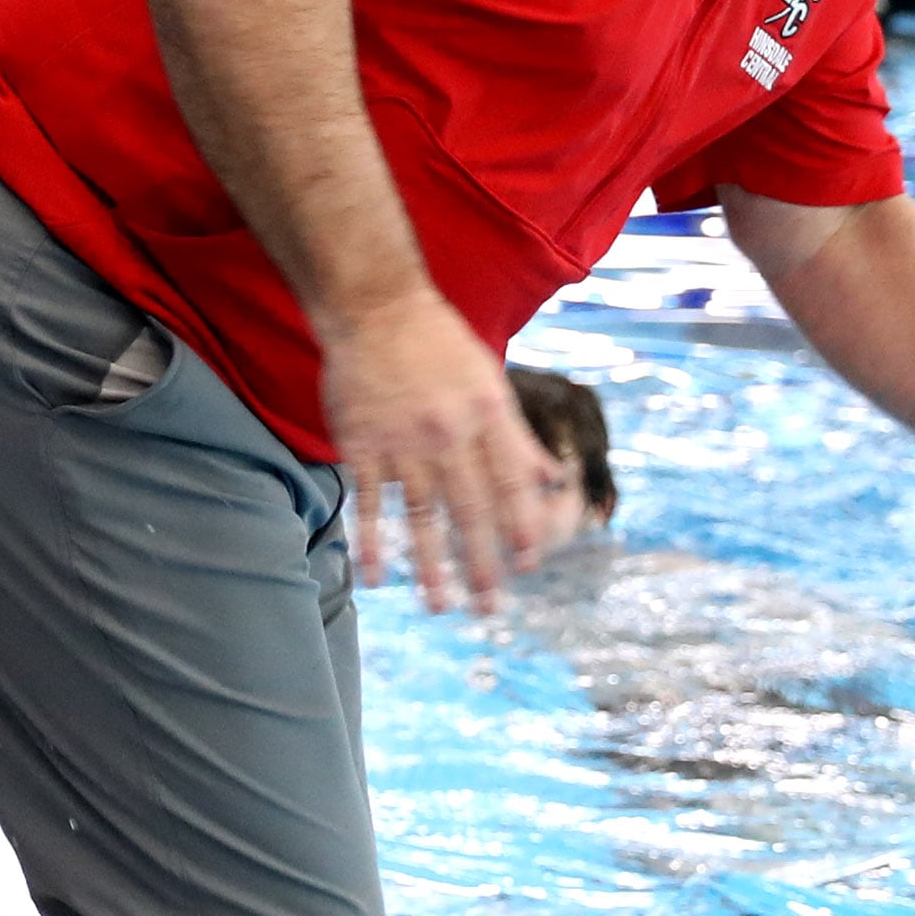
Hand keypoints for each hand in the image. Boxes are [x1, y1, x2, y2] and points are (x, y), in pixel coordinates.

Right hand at [316, 284, 555, 610]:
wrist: (375, 307)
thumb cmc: (439, 344)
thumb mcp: (490, 382)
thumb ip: (517, 438)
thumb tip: (553, 480)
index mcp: (488, 416)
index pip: (511, 482)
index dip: (522, 525)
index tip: (530, 563)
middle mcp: (450, 433)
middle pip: (470, 509)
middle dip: (483, 562)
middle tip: (490, 607)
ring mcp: (403, 442)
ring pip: (421, 516)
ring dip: (432, 566)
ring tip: (441, 606)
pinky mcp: (361, 444)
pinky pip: (370, 503)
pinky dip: (375, 542)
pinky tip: (379, 577)